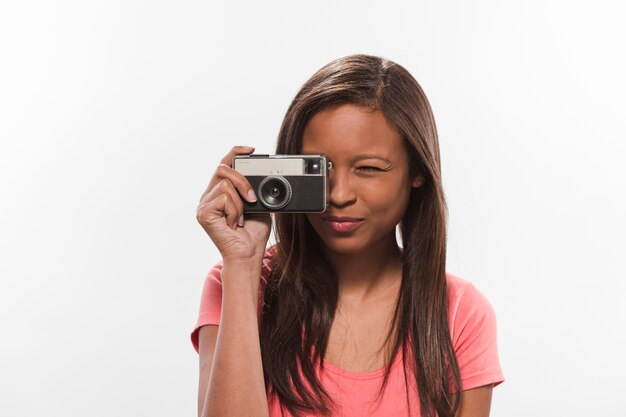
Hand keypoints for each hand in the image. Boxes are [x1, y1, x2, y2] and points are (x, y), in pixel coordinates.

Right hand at [196, 146, 271, 261]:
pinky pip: (224, 198)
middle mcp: (208, 196)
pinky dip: (235, 211)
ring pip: (226, 185)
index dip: (235, 152)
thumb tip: (261, 173)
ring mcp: (203, 204)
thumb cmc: (252, 233)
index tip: (251, 150)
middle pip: (223, 169)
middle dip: (242, 180)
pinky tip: (233, 224)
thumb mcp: (258, 204)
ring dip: (240, 203)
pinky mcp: (203, 213)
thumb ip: (254, 188)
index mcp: (219, 192)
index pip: (223, 164)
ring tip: (240, 219)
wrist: (248, 254)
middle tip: (252, 199)